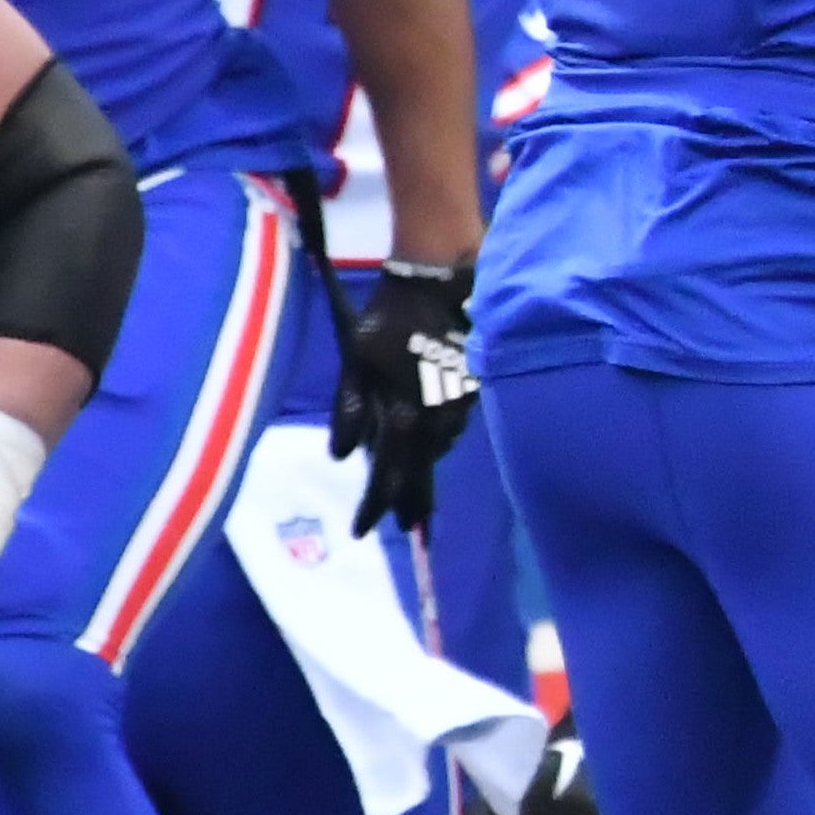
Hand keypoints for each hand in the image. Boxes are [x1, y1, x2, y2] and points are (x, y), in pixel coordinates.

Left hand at [334, 256, 477, 534]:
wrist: (437, 283)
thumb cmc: (387, 320)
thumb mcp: (356, 362)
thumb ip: (349, 410)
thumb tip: (343, 457)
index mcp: (405, 417)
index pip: (387, 478)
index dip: (373, 507)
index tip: (360, 531)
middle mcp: (436, 423)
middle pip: (421, 475)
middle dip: (409, 502)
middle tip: (404, 526)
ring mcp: (459, 409)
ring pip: (436, 452)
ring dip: (421, 468)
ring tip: (410, 484)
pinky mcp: (470, 394)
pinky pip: (449, 431)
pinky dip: (435, 441)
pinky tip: (425, 440)